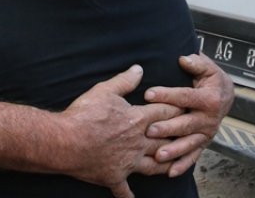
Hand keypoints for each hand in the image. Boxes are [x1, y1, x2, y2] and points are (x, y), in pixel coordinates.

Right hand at [60, 65, 183, 197]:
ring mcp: (128, 162)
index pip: (165, 114)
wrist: (64, 142)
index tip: (188, 109)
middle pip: (166, 141)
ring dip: (166, 165)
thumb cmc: (84, 115)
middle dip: (179, 138)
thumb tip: (139, 68)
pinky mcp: (114, 177)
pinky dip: (129, 196)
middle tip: (190, 137)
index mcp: (137, 120)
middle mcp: (138, 143)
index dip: (177, 110)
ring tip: (175, 165)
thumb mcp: (104, 91)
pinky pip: (124, 190)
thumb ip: (124, 81)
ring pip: (154, 166)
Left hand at [144, 54, 234, 175]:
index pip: (185, 97)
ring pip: (189, 143)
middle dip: (167, 127)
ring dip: (174, 150)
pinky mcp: (203, 142)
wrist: (226, 95)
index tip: (148, 94)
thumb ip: (196, 63)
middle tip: (150, 130)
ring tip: (159, 155)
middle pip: (186, 123)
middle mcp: (209, 118)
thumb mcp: (207, 67)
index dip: (167, 95)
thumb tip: (184, 59)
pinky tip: (170, 171)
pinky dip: (183, 165)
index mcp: (208, 98)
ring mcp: (206, 133)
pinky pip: (194, 156)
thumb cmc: (212, 80)